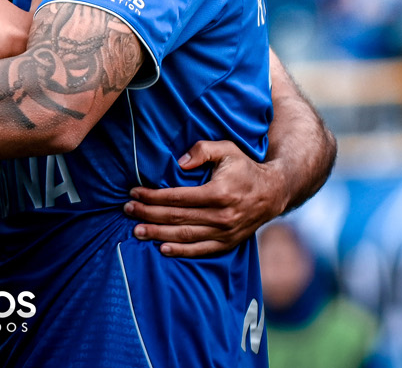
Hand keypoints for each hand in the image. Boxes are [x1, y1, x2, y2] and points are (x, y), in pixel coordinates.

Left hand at [121, 140, 286, 257]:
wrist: (274, 192)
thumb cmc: (245, 168)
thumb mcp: (227, 149)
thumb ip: (202, 150)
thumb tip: (179, 163)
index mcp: (219, 193)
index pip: (178, 197)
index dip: (153, 196)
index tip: (134, 192)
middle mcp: (222, 216)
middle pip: (177, 217)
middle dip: (149, 214)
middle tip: (128, 210)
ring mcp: (226, 232)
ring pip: (186, 236)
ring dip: (158, 234)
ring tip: (137, 231)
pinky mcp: (229, 243)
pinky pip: (201, 250)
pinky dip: (181, 251)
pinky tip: (162, 249)